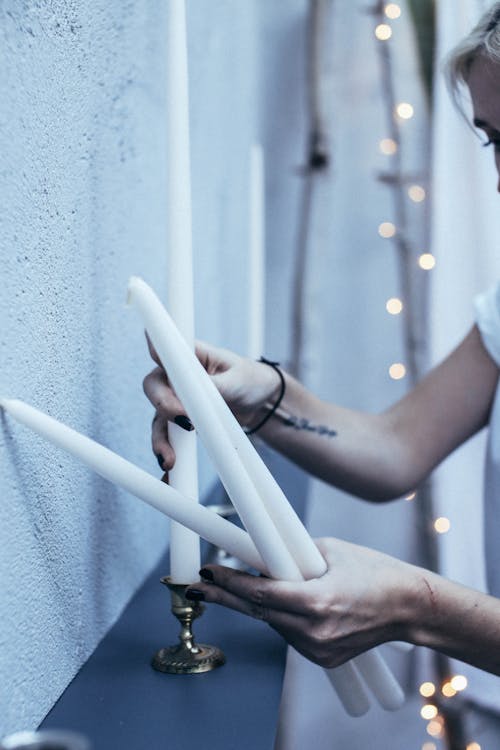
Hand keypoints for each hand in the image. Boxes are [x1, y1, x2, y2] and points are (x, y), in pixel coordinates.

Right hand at [142, 339, 281, 470]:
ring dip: (161, 440)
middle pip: (154, 390)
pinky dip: (167, 454)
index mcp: (189, 355)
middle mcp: (176, 376)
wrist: (263, 402)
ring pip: (158, 419)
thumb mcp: (238, 380)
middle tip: (185, 423)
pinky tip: (169, 472)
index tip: (168, 381)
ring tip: (170, 460)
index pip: (163, 355)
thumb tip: (196, 389)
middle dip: (162, 409)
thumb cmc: (251, 379)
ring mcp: (176, 400)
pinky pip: (168, 438)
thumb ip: (215, 385)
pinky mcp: (180, 422)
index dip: (158, 365)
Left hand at [186, 538, 422, 667]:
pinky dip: (281, 616)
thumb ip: (291, 556)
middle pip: (257, 612)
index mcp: (317, 601)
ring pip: (272, 623)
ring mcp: (319, 649)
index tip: (208, 572)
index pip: (260, 593)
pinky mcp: (323, 658)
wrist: (407, 607)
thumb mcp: (329, 550)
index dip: (229, 584)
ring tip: (244, 584)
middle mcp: (315, 631)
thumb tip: (259, 556)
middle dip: (225, 598)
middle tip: (197, 587)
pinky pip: (290, 634)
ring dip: (257, 604)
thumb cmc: (372, 570)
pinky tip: (286, 601)